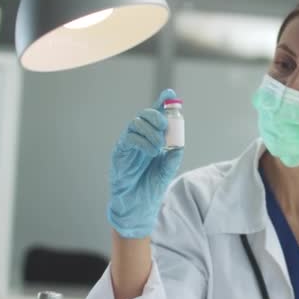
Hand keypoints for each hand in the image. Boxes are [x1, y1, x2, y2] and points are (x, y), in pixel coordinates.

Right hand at [107, 89, 183, 238]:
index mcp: (153, 138)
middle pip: (145, 115)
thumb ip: (173, 157)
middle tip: (165, 125)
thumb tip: (179, 145)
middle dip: (157, 115)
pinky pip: (129, 138)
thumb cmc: (151, 187)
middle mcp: (140, 138)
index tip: (170, 93)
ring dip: (151, 131)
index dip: (162, 103)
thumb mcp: (167, 171)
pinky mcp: (120, 152)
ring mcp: (128, 144)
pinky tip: (151, 152)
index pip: (157, 116)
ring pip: (136, 123)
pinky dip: (143, 141)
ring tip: (159, 146)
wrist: (137, 205)